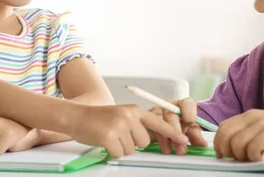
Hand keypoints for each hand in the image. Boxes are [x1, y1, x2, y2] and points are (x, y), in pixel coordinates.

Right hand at [68, 104, 189, 157]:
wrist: (78, 117)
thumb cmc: (101, 119)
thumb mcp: (123, 116)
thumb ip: (138, 124)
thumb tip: (152, 140)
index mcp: (135, 110)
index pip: (158, 123)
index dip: (173, 133)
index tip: (184, 141)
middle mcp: (130, 116)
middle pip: (144, 142)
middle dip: (133, 143)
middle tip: (118, 135)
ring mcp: (120, 125)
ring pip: (132, 149)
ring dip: (122, 147)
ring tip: (111, 136)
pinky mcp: (110, 136)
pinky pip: (120, 153)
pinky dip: (112, 151)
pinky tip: (105, 141)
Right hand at [149, 98, 207, 154]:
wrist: (162, 132)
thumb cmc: (178, 128)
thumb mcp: (189, 132)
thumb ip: (196, 137)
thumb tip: (203, 145)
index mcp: (182, 106)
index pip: (187, 103)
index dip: (189, 111)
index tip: (190, 121)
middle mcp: (169, 106)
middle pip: (171, 114)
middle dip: (176, 131)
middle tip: (181, 146)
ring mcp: (156, 112)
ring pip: (159, 121)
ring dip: (165, 137)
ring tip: (170, 150)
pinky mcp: (146, 120)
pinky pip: (150, 128)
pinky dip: (156, 139)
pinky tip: (160, 146)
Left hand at [214, 110, 263, 161]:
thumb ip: (251, 135)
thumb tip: (234, 151)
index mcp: (249, 116)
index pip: (223, 128)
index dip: (219, 143)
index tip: (224, 156)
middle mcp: (252, 117)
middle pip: (225, 134)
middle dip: (226, 151)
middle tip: (237, 160)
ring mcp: (262, 123)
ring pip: (236, 143)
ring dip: (241, 156)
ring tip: (253, 160)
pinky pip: (252, 147)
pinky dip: (253, 156)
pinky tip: (261, 158)